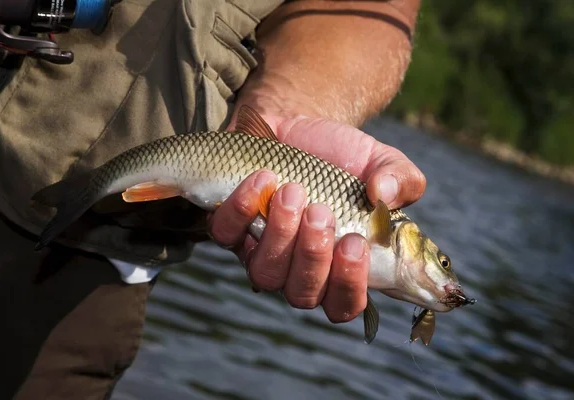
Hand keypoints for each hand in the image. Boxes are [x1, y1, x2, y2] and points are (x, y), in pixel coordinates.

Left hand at [208, 113, 425, 322]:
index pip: (343, 304)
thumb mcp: (381, 162)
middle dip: (312, 256)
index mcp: (339, 264)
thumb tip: (385, 193)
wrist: (296, 125)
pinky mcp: (231, 226)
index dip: (348, 287)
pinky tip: (262, 179)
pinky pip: (226, 234)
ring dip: (280, 235)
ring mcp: (261, 251)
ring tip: (292, 192)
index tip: (354, 243)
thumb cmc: (340, 155)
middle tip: (320, 211)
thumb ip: (401, 179)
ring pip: (264, 272)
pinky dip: (242, 208)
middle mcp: (297, 268)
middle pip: (301, 294)